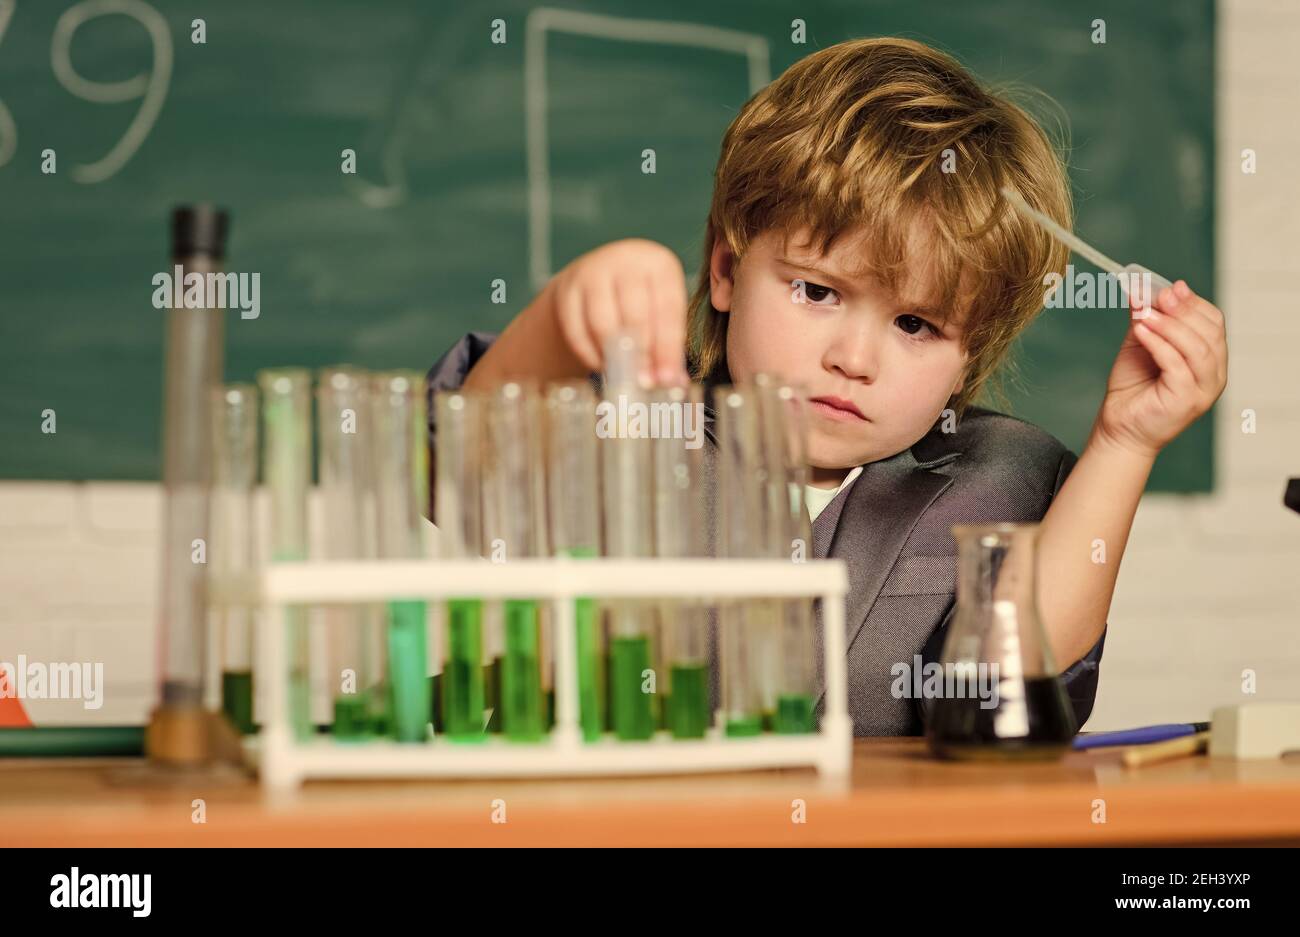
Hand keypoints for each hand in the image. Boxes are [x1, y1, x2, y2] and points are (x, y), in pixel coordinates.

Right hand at [547, 238, 689, 386]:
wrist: (597, 277)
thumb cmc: (641, 299)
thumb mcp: (660, 312)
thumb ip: (668, 346)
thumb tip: (673, 382)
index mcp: (659, 263)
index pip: (668, 309)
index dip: (668, 348)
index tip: (667, 379)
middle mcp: (625, 260)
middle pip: (635, 314)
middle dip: (641, 355)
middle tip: (644, 382)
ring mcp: (592, 272)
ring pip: (603, 324)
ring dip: (614, 356)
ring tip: (624, 376)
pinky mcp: (567, 289)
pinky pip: (577, 331)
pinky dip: (590, 354)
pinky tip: (602, 365)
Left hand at [1093, 280, 1227, 458]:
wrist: (1118, 428)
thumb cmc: (1132, 388)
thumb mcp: (1139, 345)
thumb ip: (1146, 320)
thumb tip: (1142, 290)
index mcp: (1209, 359)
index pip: (1213, 323)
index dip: (1193, 302)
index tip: (1170, 287)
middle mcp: (1214, 374)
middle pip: (1209, 332)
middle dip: (1183, 310)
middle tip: (1158, 295)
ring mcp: (1204, 389)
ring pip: (1197, 348)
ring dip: (1170, 325)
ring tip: (1144, 313)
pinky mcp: (1186, 400)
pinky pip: (1177, 365)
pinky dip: (1159, 343)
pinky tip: (1141, 330)